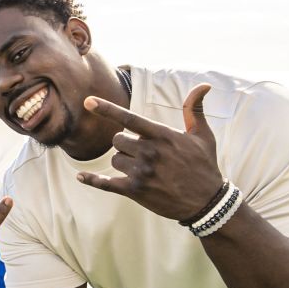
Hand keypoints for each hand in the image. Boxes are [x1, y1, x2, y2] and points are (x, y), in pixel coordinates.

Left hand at [74, 84, 228, 221]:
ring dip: (123, 163)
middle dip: (126, 145)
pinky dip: (92, 180)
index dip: (106, 109)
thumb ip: (194, 109)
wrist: (207, 202)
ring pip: (115, 159)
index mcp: (162, 135)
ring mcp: (142, 172)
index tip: (87, 101)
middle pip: (117, 140)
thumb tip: (204, 85)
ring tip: (144, 170)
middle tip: (144, 154)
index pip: (128, 118)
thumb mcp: (203, 135)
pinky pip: (106, 183)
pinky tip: (81, 177)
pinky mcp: (136, 191)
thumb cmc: (204, 165)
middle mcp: (150, 152)